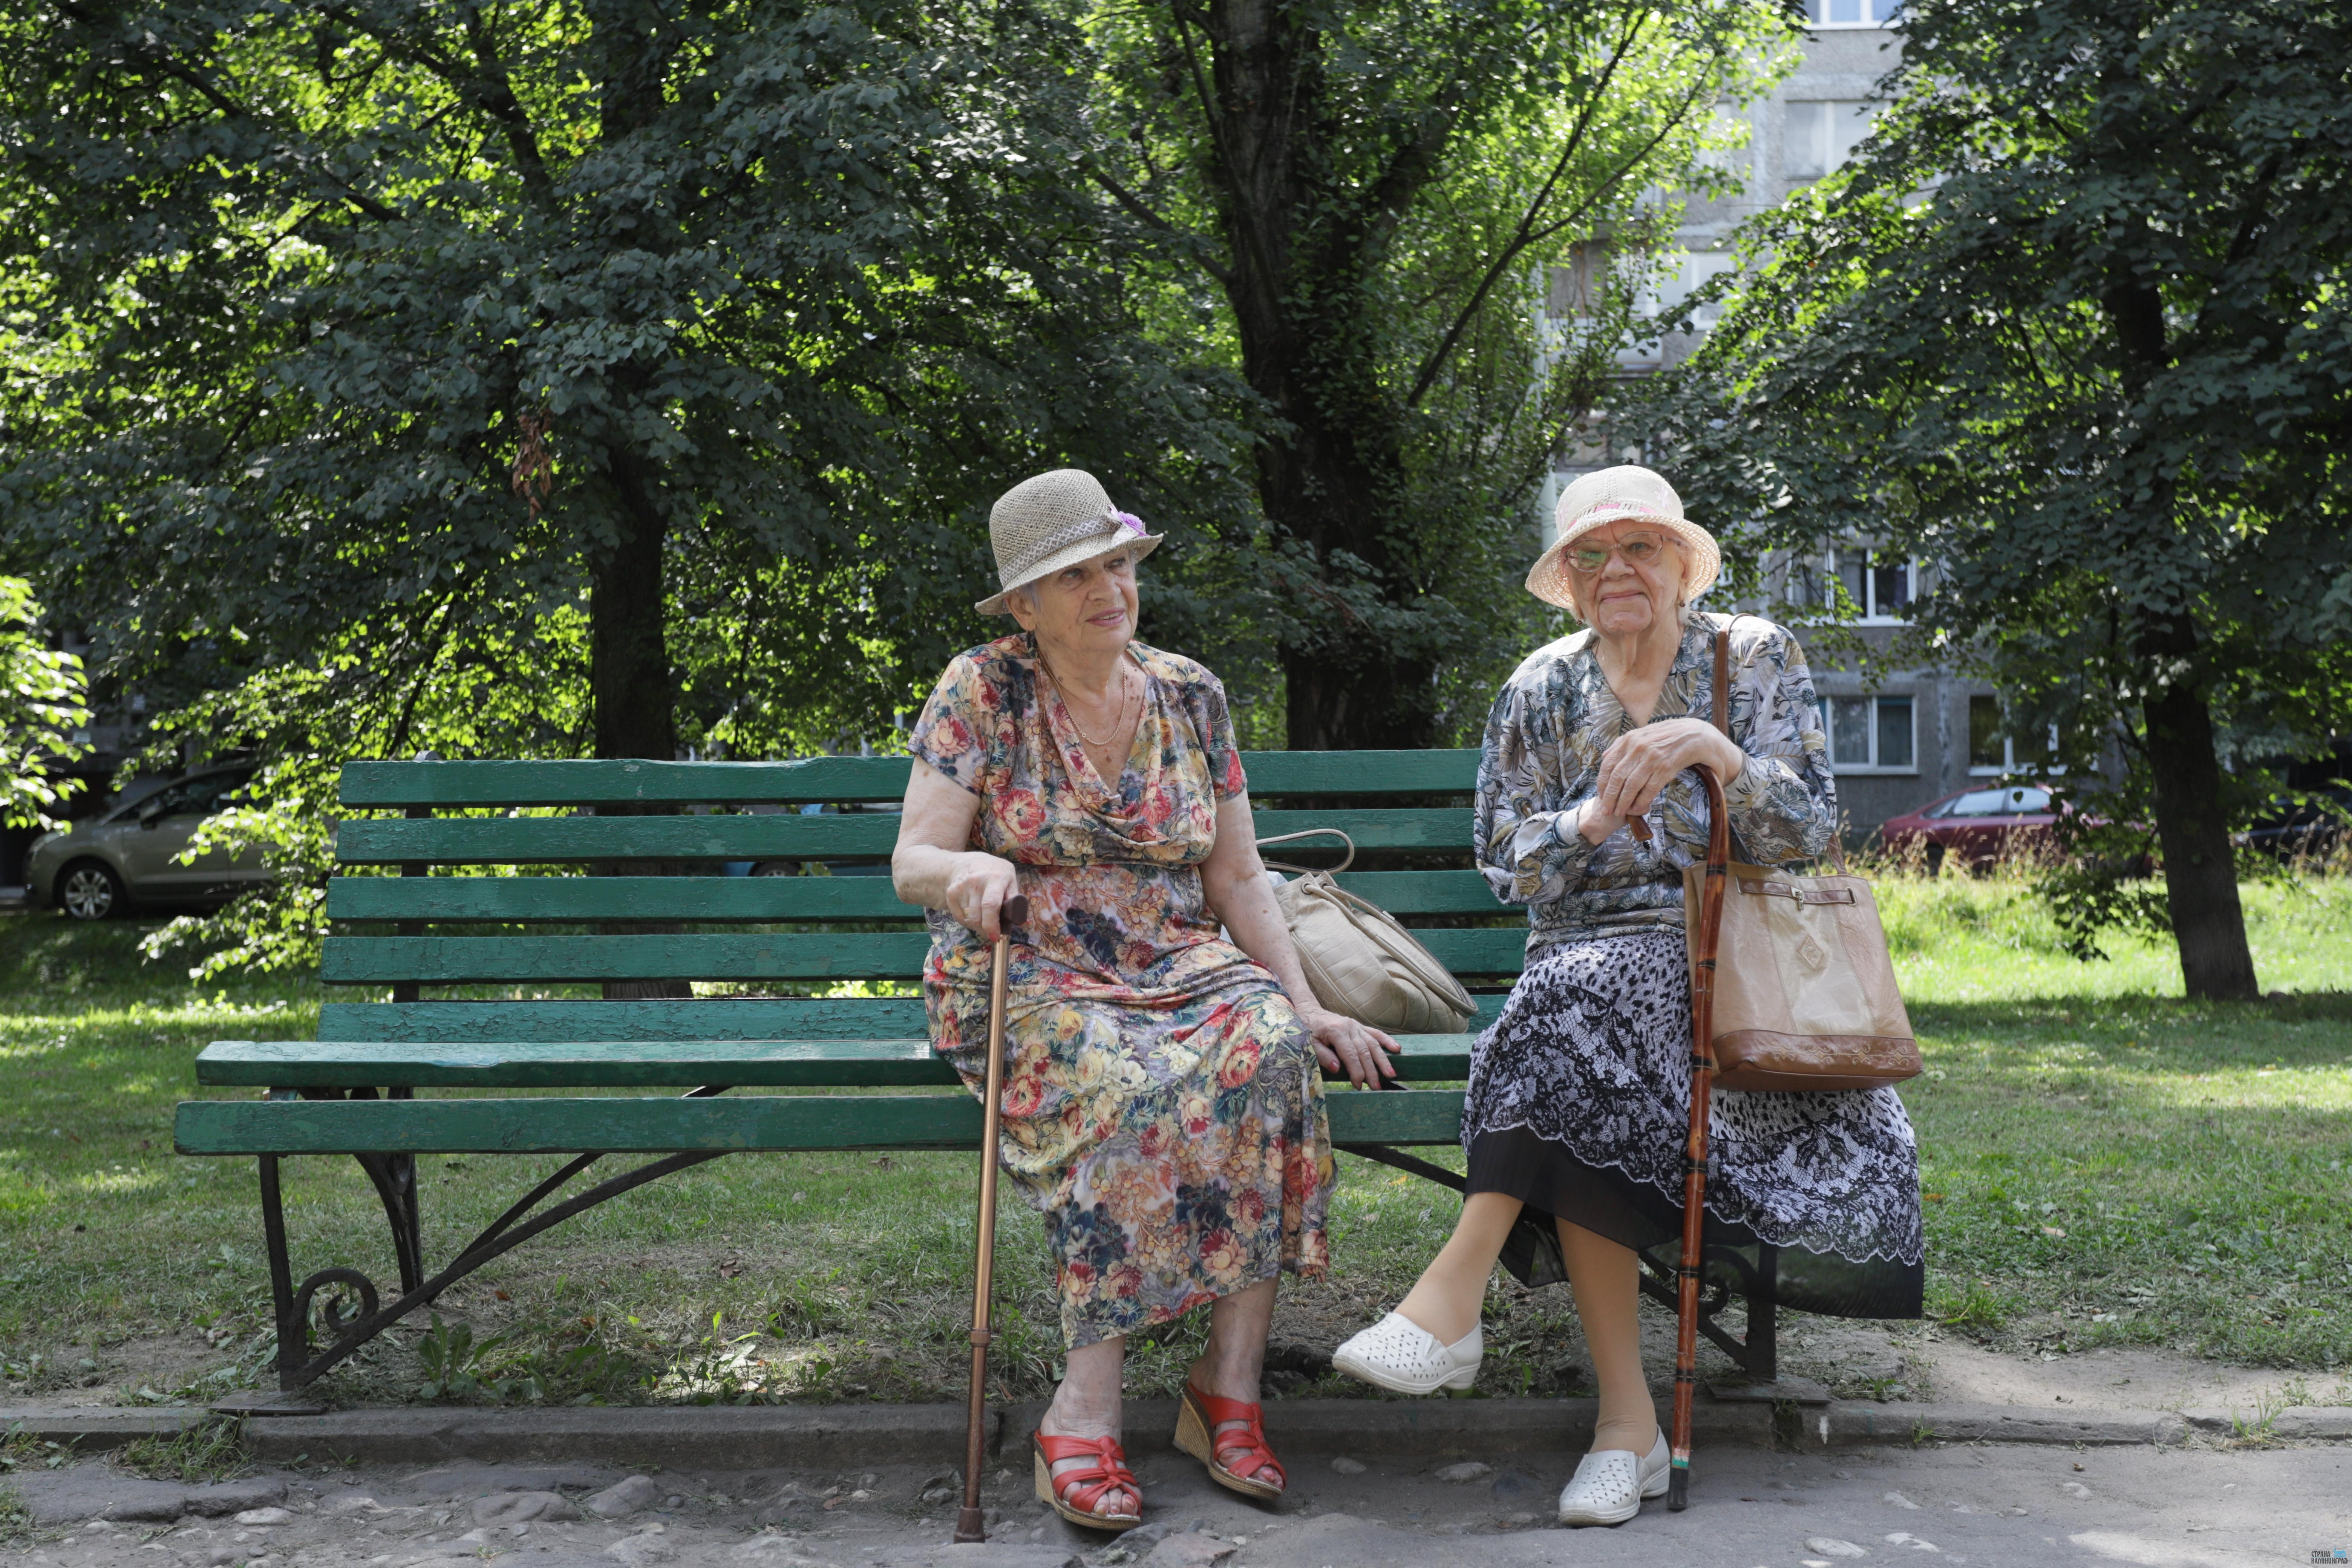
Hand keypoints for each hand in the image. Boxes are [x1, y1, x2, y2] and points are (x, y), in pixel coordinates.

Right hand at [942, 852, 1022, 942]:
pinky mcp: (951, 893)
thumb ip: (1012, 896)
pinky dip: (967, 921)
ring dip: (977, 926)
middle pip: (977, 917)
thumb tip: (1016, 918)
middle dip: (985, 930)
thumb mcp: (1009, 877)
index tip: (995, 937)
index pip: (990, 905)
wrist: (966, 863)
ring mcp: (961, 887)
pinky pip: (959, 917)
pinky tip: (973, 914)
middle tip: (991, 933)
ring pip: (968, 919)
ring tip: (983, 920)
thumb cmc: (993, 872)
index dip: (992, 924)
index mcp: (995, 878)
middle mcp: (976, 881)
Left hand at [1300, 1006, 1401, 1088]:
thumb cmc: (1307, 1030)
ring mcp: (1355, 1026)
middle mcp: (1349, 1027)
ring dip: (1383, 1059)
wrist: (1308, 1011)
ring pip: (1373, 1043)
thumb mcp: (1308, 1043)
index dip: (1356, 1071)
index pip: (1350, 1055)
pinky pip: (1375, 1033)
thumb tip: (1337, 1068)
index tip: (1359, 1085)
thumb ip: (1322, 1055)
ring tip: (1391, 1074)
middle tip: (1377, 1087)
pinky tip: (1396, 1049)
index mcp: (1336, 1032)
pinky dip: (1386, 1040)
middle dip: (1372, 1070)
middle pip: (1364, 1051)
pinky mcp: (1358, 1026)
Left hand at [1588, 717, 1745, 834]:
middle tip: (1607, 810)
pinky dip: (1641, 801)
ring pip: (1631, 785)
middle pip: (1617, 778)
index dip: (1603, 783)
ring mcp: (1652, 758)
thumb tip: (1605, 756)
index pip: (1608, 765)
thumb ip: (1622, 744)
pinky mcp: (1665, 768)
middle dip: (1610, 797)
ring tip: (1620, 812)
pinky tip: (1637, 809)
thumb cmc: (1666, 736)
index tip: (1601, 796)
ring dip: (1623, 802)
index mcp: (1629, 740)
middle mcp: (1638, 748)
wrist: (1694, 734)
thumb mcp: (1641, 733)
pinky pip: (1649, 789)